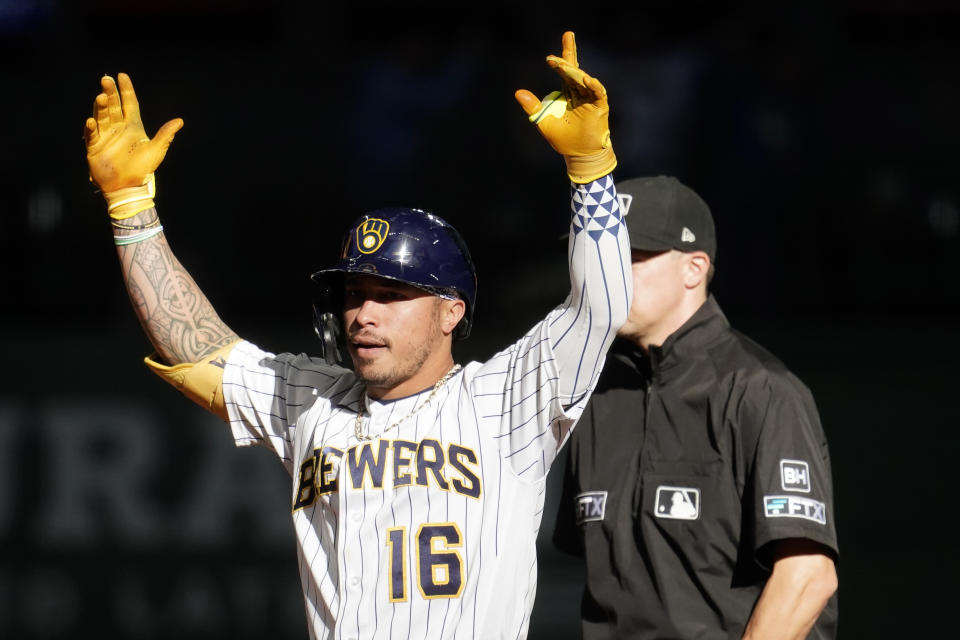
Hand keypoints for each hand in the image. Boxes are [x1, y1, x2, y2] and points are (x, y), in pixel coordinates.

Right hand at [84, 73, 182, 217]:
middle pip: (113, 106)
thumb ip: (166, 135)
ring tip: (101, 97)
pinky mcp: (95, 146)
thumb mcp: (156, 151)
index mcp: (134, 126)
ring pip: (102, 116)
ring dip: (101, 106)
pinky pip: (92, 134)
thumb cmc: (143, 168)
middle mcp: (118, 128)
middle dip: (110, 92)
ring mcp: (106, 135)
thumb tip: (179, 121)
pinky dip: (92, 127)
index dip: (126, 90)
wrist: (128, 186)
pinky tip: (91, 120)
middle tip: (107, 79)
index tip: (122, 76)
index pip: (130, 104)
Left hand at [515, 31, 615, 182]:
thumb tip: (518, 92)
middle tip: (567, 35)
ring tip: (562, 64)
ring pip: (583, 80)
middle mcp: (580, 93)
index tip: (549, 55)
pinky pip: (598, 93)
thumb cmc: (564, 141)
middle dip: (570, 53)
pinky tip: (585, 78)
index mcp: (568, 94)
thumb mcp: (544, 122)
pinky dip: (593, 85)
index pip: (565, 72)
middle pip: (575, 69)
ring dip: (574, 71)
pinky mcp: (599, 108)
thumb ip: (532, 107)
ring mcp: (591, 99)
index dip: (561, 60)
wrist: (579, 156)